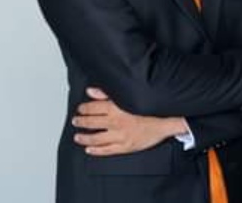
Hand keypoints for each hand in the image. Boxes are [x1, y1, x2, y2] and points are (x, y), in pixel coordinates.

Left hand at [72, 88, 188, 155]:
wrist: (166, 120)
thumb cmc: (149, 106)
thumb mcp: (128, 95)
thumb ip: (107, 93)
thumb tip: (91, 91)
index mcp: (115, 108)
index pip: (93, 108)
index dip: (84, 108)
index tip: (80, 108)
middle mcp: (115, 123)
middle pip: (92, 123)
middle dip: (82, 122)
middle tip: (76, 121)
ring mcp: (119, 136)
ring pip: (96, 138)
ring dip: (85, 137)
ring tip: (78, 136)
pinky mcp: (125, 147)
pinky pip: (107, 150)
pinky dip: (96, 151)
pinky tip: (90, 149)